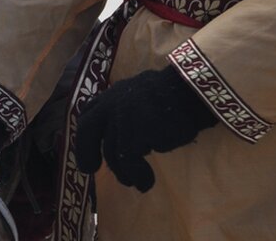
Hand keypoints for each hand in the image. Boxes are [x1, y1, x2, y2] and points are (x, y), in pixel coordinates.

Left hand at [75, 66, 217, 192]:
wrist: (190, 92)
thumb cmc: (173, 96)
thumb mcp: (141, 96)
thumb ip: (125, 109)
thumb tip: (120, 137)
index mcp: (112, 94)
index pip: (88, 113)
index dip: (85, 132)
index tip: (89, 147)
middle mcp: (111, 104)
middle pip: (87, 130)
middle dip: (85, 152)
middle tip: (90, 169)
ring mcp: (120, 119)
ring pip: (111, 153)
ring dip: (122, 172)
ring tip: (135, 182)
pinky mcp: (133, 134)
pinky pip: (129, 162)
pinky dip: (138, 176)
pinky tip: (146, 183)